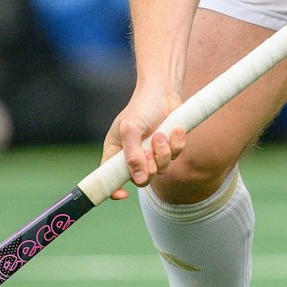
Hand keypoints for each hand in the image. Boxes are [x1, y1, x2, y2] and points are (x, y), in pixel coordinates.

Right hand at [100, 84, 185, 199]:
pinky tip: (175, 130)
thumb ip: (133, 155)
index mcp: (116, 152)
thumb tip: (138, 179)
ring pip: (162, 169)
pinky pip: (176, 156)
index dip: (114, 190)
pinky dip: (176, 144)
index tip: (122, 194)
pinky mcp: (168, 147)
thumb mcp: (131, 129)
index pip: (110, 178)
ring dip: (163, 152)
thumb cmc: (141, 107)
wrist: (163, 92)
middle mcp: (133, 156)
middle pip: (142, 179)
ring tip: (160, 134)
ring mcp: (152, 153)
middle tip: (150, 148)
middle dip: (149, 166)